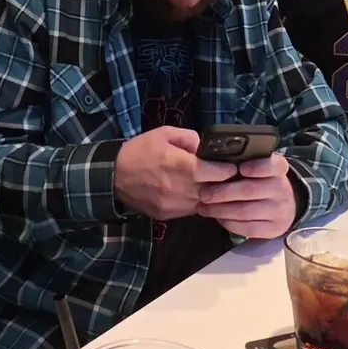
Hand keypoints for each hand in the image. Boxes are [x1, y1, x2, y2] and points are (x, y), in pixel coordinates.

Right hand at [115, 127, 236, 219]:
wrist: (114, 175)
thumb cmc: (140, 150)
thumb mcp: (165, 133)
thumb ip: (190, 138)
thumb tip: (207, 149)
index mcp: (180, 166)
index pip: (216, 173)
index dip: (228, 170)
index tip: (233, 166)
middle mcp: (180, 188)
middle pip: (214, 191)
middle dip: (223, 184)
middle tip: (227, 176)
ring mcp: (174, 205)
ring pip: (204, 204)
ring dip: (210, 195)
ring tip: (210, 184)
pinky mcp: (168, 215)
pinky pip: (191, 210)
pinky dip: (195, 202)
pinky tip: (192, 192)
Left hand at [197, 154, 296, 239]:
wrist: (283, 205)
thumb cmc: (261, 181)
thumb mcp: (258, 166)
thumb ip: (242, 161)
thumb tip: (214, 162)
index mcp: (278, 169)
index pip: (273, 165)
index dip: (258, 167)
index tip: (241, 168)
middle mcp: (281, 189)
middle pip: (250, 190)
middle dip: (223, 192)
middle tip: (204, 194)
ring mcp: (279, 210)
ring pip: (245, 211)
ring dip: (220, 210)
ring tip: (204, 207)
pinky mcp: (273, 228)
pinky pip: (248, 228)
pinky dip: (229, 223)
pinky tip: (218, 217)